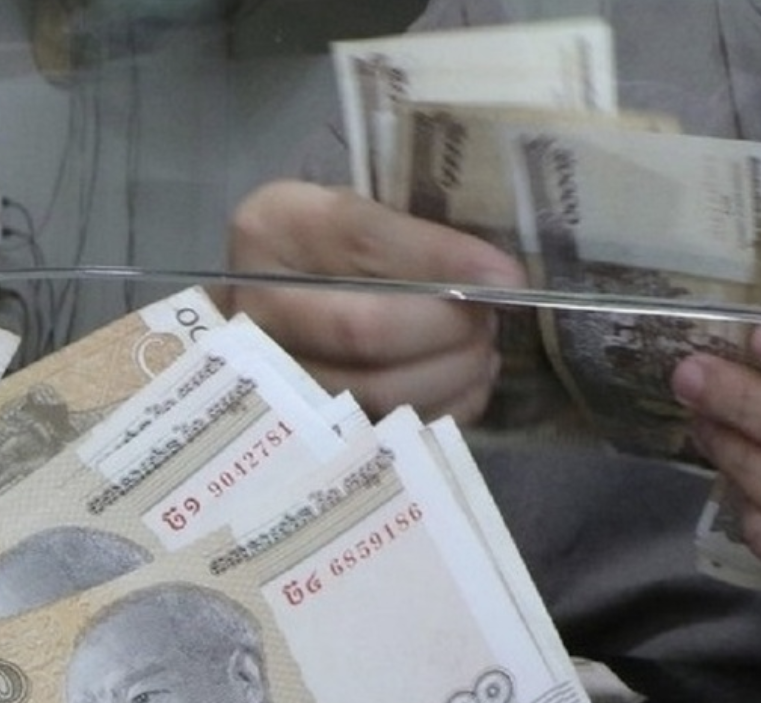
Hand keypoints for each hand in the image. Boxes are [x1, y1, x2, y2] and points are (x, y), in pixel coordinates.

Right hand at [219, 181, 526, 422]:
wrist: (276, 304)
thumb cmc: (335, 251)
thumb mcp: (360, 214)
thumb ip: (414, 239)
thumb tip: (502, 282)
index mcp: (272, 227)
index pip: (363, 240)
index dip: (440, 261)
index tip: (506, 277)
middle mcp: (254, 305)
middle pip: (364, 327)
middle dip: (448, 327)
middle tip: (489, 320)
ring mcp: (268, 375)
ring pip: (375, 390)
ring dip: (451, 373)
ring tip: (479, 351)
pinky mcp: (300, 427)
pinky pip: (382, 432)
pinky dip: (440, 410)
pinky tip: (460, 385)